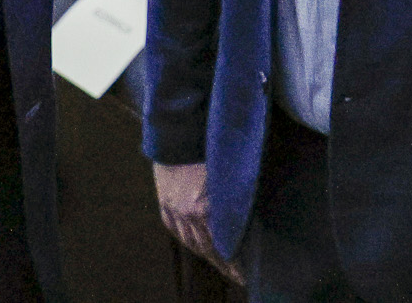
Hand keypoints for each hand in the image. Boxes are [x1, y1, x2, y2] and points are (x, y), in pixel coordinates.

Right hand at [153, 160, 243, 284]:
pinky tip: (197, 248)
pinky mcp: (165, 205)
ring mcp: (174, 211)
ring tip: (220, 267)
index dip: (234, 261)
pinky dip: (189, 242)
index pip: (224, 244)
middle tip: (236, 276)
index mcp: (206, 207)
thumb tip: (246, 215)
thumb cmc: (206, 148)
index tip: (244, 273)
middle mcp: (189, 214)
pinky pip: (177, 232)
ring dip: (207, 257)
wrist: (176, 135)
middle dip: (224, 264)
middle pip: (209, 248)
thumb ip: (233, 196)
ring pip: (193, 243)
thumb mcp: (226, 174)